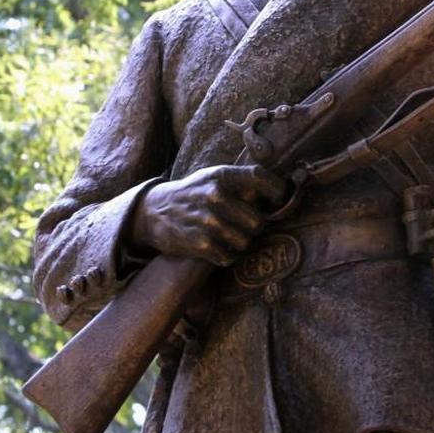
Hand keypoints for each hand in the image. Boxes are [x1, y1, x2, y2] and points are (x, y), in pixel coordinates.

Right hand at [127, 165, 273, 265]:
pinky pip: (229, 256)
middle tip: (246, 225)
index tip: (280, 199)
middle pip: (258, 220)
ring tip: (230, 236)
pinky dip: (226, 255)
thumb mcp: (213, 177)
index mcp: (221, 176)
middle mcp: (215, 195)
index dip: (277, 189)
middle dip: (255, 226)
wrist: (153, 211)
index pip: (260, 177)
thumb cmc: (193, 193)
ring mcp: (207, 220)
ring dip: (240, 242)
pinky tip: (218, 246)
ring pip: (245, 241)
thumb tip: (280, 190)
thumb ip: (242, 181)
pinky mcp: (199, 243)